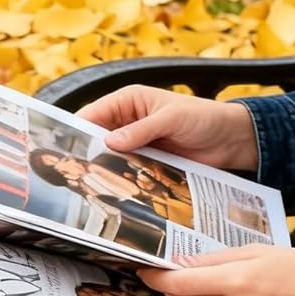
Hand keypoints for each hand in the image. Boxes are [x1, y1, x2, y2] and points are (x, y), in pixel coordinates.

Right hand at [77, 86, 257, 172]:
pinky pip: (128, 172)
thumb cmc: (205, 117)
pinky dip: (122, 181)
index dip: (76, 131)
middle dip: (87, 155)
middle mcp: (129, 121)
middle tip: (72, 175)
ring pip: (111, 159)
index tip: (62, 151)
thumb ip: (142, 130)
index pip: (93, 114)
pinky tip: (114, 194)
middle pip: (97, 139)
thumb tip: (109, 142)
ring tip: (88, 189)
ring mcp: (137, 144)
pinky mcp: (148, 163)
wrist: (233, 140)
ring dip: (104, 171)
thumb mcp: (172, 118)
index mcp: (129, 101)